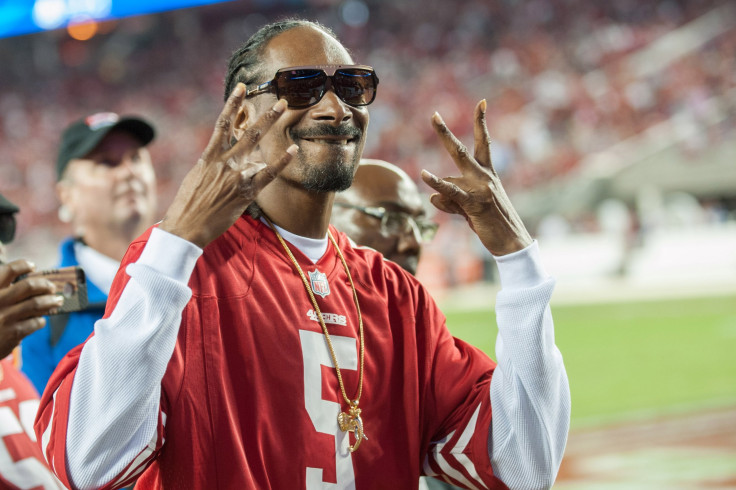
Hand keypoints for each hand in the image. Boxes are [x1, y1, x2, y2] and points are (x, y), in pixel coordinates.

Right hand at [0, 260, 62, 358]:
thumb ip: (5, 291)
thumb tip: (34, 281)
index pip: (9, 270)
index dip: (23, 265)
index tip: (33, 266)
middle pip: (29, 286)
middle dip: (45, 285)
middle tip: (52, 287)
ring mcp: (5, 317)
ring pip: (37, 304)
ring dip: (51, 301)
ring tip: (57, 301)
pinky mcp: (13, 332)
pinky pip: (36, 322)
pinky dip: (41, 320)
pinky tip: (40, 320)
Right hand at [160, 83, 296, 247]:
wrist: (187, 225)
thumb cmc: (189, 204)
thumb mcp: (197, 177)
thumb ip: (213, 164)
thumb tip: (225, 157)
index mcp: (209, 157)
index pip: (223, 124)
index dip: (233, 104)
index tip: (242, 88)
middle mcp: (224, 163)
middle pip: (249, 132)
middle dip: (267, 116)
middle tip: (282, 102)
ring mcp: (236, 177)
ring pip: (258, 151)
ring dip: (270, 136)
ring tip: (280, 122)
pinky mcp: (246, 193)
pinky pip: (267, 174)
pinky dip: (281, 162)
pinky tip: (292, 151)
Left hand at [421, 100, 531, 255]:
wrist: (512, 242)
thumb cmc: (493, 225)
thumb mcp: (471, 209)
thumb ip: (451, 201)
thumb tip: (432, 196)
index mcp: (488, 175)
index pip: (484, 143)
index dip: (482, 123)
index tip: (481, 102)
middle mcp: (485, 177)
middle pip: (463, 149)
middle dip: (446, 133)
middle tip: (433, 115)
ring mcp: (481, 188)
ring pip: (455, 169)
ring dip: (443, 167)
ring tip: (434, 155)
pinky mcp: (474, 203)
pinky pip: (452, 190)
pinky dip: (437, 183)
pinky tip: (425, 175)